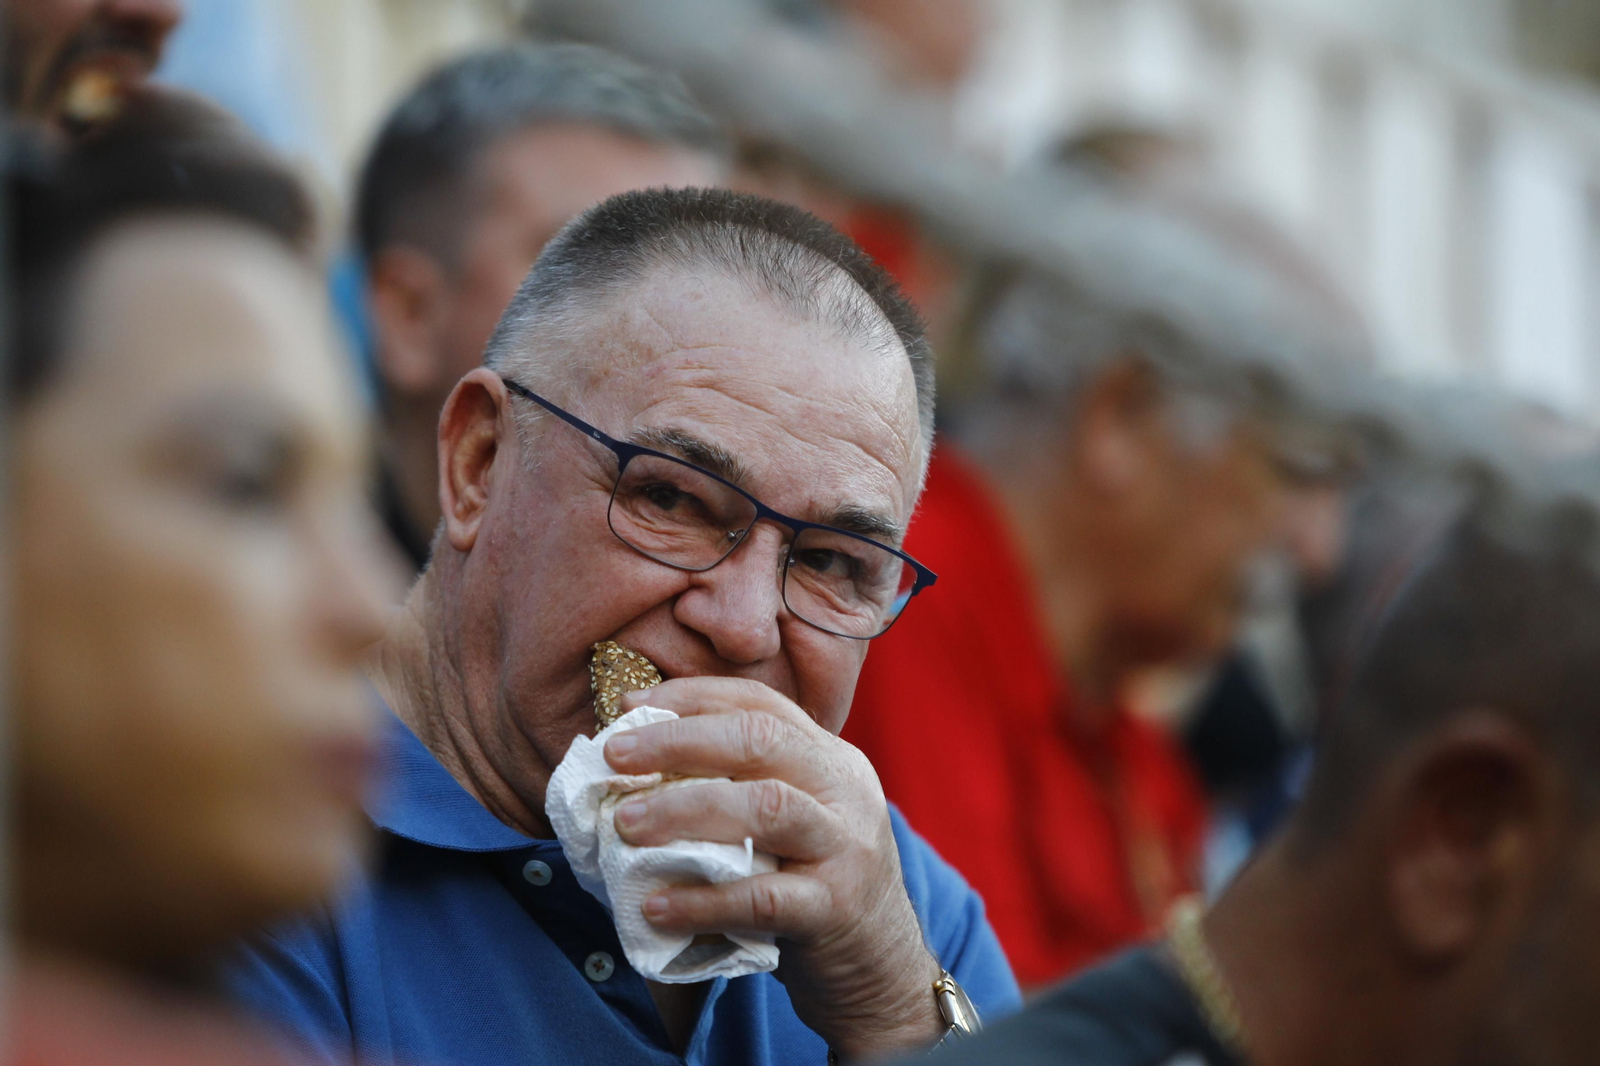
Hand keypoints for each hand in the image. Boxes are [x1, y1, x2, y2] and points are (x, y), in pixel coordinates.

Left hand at [604, 677, 944, 1059]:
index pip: (761, 703)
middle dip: (679, 741)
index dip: (691, 697)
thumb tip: (638, 764)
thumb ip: (737, 787)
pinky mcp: (836, 908)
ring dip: (684, 809)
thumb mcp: (789, 825)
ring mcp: (847, 847)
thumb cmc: (811, 890)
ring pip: (767, 806)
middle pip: (762, 739)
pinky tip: (656, 905)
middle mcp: (845, 790)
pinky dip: (702, 900)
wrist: (881, 972)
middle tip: (614, 756)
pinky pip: (763, 898)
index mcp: (830, 759)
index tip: (630, 704)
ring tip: (625, 825)